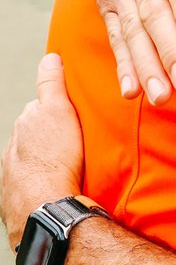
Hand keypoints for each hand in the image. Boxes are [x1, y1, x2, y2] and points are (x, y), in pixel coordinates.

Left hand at [1, 55, 83, 249]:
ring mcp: (13, 173)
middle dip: (48, 133)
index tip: (70, 113)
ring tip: (68, 164)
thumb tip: (50, 58)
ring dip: (44, 158)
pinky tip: (58, 184)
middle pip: (33, 133)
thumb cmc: (55, 159)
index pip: (39, 107)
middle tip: (73, 139)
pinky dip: (41, 180)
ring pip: (30, 158)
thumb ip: (51, 85)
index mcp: (25, 125)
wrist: (44, 207)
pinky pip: (31, 182)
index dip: (56, 108)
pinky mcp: (16, 196)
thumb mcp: (58, 112)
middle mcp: (13, 147)